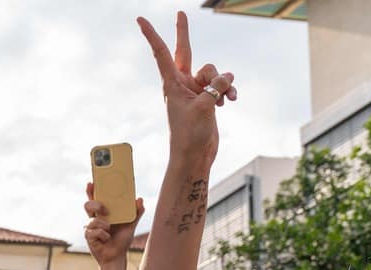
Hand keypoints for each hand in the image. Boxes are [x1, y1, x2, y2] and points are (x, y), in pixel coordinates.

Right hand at [84, 183, 145, 268]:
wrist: (116, 257)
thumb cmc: (121, 240)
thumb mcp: (132, 225)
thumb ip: (137, 212)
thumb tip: (140, 199)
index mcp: (103, 213)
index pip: (96, 198)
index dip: (92, 190)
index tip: (92, 182)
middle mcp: (95, 218)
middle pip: (88, 205)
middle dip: (96, 205)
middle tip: (105, 210)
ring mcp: (90, 227)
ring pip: (92, 220)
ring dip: (104, 225)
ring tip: (109, 231)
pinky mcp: (88, 236)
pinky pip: (94, 231)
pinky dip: (103, 235)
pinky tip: (106, 239)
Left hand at [137, 12, 235, 158]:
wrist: (194, 155)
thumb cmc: (190, 134)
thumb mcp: (204, 107)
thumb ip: (216, 86)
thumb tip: (228, 76)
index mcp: (171, 83)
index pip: (161, 53)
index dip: (152, 35)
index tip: (140, 19)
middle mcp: (182, 83)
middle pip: (185, 52)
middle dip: (184, 33)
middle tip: (180, 11)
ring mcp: (195, 90)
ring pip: (213, 71)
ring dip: (222, 82)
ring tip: (223, 100)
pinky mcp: (207, 98)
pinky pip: (222, 84)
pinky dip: (227, 91)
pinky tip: (230, 102)